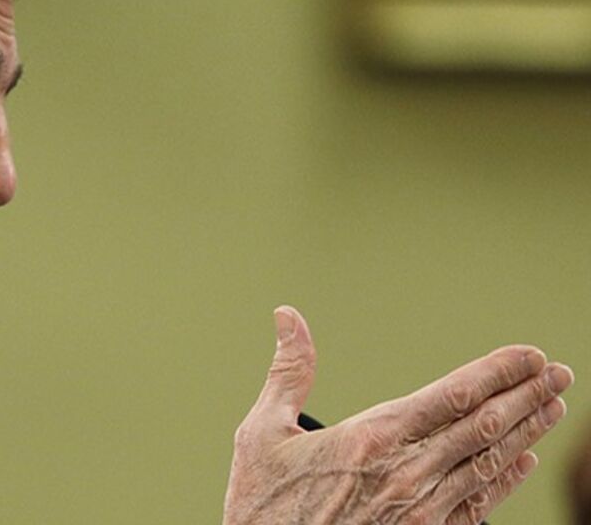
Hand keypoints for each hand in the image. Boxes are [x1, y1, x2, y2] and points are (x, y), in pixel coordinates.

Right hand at [222, 306, 572, 524]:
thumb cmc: (261, 505)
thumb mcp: (261, 433)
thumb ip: (288, 372)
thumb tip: (288, 316)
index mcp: (371, 439)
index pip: (453, 395)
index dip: (498, 372)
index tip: (530, 355)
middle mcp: (406, 473)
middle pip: (483, 426)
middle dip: (527, 395)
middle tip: (560, 372)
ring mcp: (420, 510)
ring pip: (488, 463)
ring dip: (527, 431)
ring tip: (554, 405)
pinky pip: (478, 505)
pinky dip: (506, 480)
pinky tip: (524, 460)